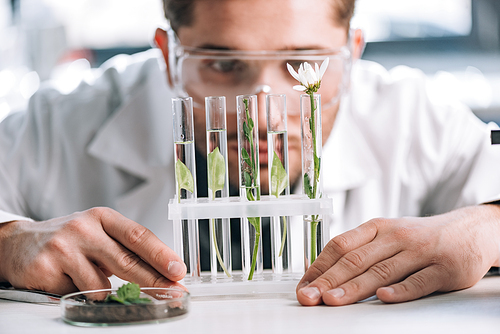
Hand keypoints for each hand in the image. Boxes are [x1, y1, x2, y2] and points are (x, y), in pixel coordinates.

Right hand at [0, 207, 185, 294]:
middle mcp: (84, 228)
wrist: (19, 243)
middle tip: (172, 292)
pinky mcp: (46, 268)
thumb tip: (161, 271)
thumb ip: (124, 248)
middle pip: (126, 261)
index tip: (178, 270)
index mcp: (103, 217)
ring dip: (101, 289)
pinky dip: (79, 293)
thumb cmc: (69, 239)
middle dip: (154, 281)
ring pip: (101, 285)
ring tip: (84, 274)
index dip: (161, 255)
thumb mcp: (98, 233)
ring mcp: (64, 247)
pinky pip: (78, 294)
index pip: (138, 235)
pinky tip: (67, 279)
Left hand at [296, 204, 499, 305]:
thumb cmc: (418, 238)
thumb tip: (321, 271)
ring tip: (333, 300)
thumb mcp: (386, 235)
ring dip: (354, 287)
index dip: (319, 267)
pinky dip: (401, 290)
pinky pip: (419, 280)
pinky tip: (384, 297)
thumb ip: (358, 250)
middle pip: (355, 259)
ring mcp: (419, 251)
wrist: (469, 231)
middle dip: (328, 280)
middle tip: (309, 297)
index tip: (304, 286)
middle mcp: (394, 236)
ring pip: (381, 270)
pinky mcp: (443, 268)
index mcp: (376, 227)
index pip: (340, 245)